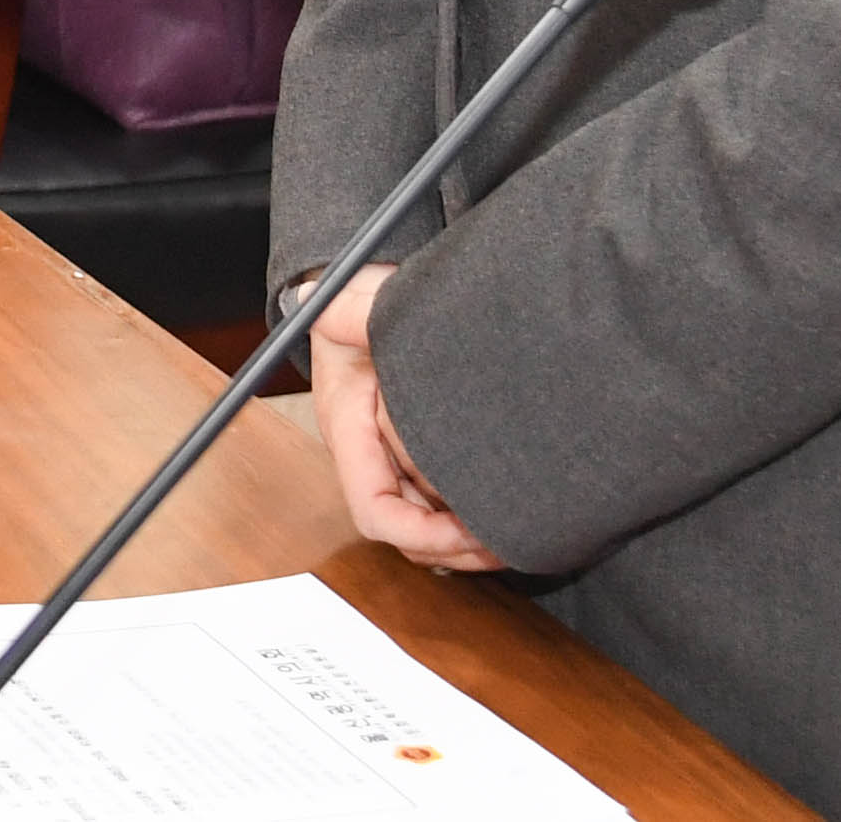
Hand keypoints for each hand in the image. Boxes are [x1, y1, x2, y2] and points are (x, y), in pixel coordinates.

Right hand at [310, 268, 500, 572]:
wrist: (360, 292)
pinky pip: (443, 504)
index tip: (467, 531)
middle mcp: (371, 456)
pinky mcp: (423, 452)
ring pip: (429, 526)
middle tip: (511, 540)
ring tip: (518, 531)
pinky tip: (510, 508)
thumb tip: (322, 309)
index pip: (374, 509)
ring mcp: (396, 458)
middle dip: (457, 547)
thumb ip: (352, 312)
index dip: (420, 532)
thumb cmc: (357, 299)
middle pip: (407, 533)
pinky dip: (473, 516)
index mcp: (347, 431)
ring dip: (469, 539)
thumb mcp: (359, 303)